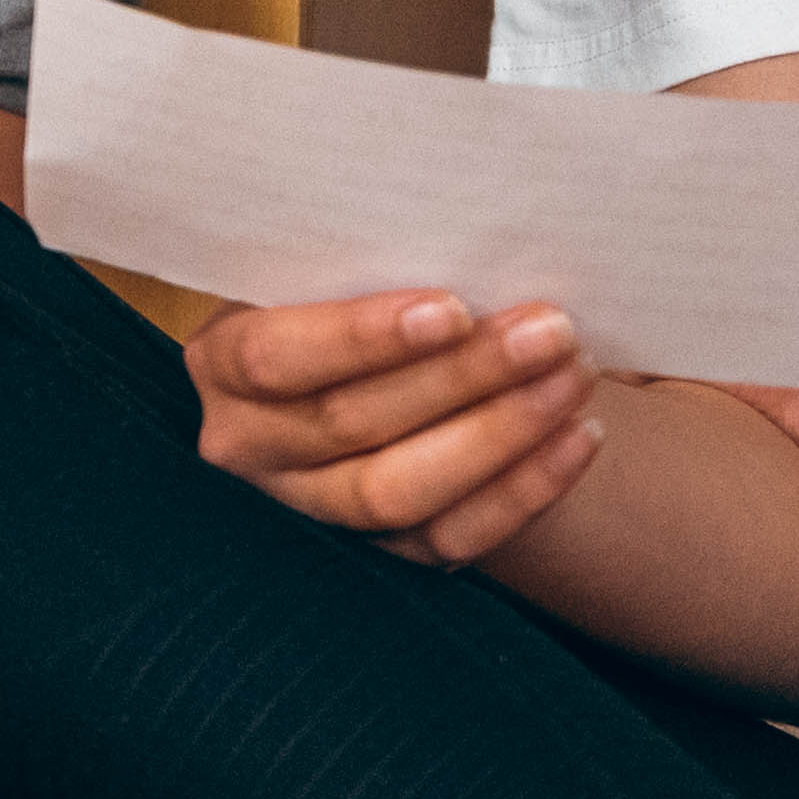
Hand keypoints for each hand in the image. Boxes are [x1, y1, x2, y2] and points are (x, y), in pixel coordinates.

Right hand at [183, 287, 609, 569]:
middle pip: (352, 422)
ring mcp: (308, 507)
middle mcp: (249, 443)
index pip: (276, 357)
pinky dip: (522, 491)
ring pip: (397, 491)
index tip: (452, 308)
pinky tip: (576, 438)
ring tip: (573, 377)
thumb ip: (375, 261)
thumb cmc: (360, 288)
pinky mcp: (374, 552)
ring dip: (500, 433)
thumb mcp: (336, 266)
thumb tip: (472, 245)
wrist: (374, 360)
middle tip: (551, 331)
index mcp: (222, 362)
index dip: (360, 337)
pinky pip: (449, 539)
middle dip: (463, 377)